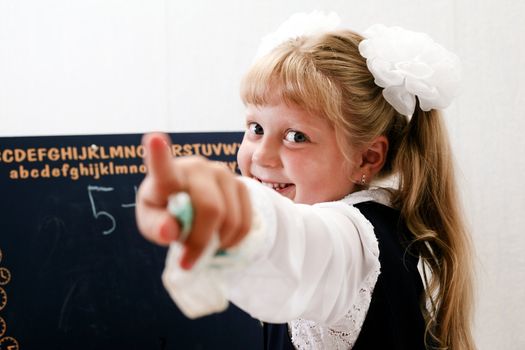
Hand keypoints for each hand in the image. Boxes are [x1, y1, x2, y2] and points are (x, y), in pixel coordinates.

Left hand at [135, 133, 251, 268]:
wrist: (192, 203)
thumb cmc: (166, 212)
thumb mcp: (152, 223)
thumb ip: (156, 228)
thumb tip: (170, 231)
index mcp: (167, 176)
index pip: (163, 167)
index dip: (158, 154)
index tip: (154, 137)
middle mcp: (196, 168)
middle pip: (211, 209)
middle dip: (201, 241)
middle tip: (188, 260)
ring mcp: (223, 173)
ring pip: (231, 219)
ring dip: (218, 243)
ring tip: (205, 245)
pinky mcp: (241, 185)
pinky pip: (245, 222)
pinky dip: (233, 240)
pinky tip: (221, 240)